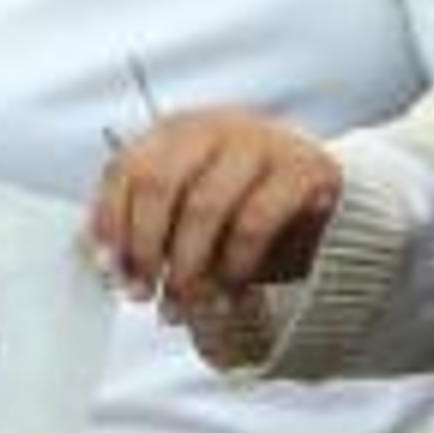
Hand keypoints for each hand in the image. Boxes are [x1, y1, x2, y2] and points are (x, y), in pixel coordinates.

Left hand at [88, 110, 343, 315]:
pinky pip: (254, 222)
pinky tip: (230, 294)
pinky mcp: (303, 169)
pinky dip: (235, 267)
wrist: (327, 203)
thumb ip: (147, 227)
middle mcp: (214, 127)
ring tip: (186, 305)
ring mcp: (260, 142)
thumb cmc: (245, 208)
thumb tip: (106, 266)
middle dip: (145, 247)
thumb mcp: (190, 212)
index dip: (110, 223)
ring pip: (204, 206)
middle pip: (158, 182)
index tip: (109, 271)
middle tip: (145, 294)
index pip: (125, 168)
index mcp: (175, 132)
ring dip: (188, 267)